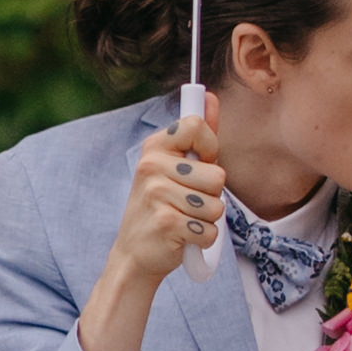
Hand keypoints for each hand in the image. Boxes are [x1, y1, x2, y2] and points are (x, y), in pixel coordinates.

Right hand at [78, 104, 235, 350]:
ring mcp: (157, 195)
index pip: (197, 126)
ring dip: (208, 220)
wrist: (134, 253)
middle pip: (217, 175)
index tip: (201, 163)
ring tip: (185, 220)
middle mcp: (152, 167)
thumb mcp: (174, 167)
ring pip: (217, 206)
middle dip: (211, 195)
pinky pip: (210, 231)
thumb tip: (210, 97)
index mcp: (155, 147)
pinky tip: (183, 238)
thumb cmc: (160, 207)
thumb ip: (197, 136)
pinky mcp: (166, 224)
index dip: (210, 148)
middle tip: (188, 203)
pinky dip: (203, 240)